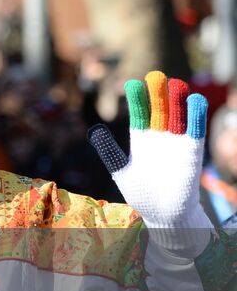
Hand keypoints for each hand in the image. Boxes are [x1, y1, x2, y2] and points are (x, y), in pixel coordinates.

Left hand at [89, 71, 208, 232]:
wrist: (164, 215)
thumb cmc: (141, 193)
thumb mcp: (120, 171)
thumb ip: (109, 152)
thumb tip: (95, 131)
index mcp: (141, 139)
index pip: (139, 113)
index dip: (137, 99)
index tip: (131, 83)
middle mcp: (160, 137)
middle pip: (159, 110)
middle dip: (157, 94)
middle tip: (155, 75)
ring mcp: (177, 144)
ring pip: (178, 117)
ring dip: (178, 101)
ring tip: (176, 84)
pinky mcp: (192, 154)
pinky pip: (196, 132)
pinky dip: (196, 117)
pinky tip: (195, 102)